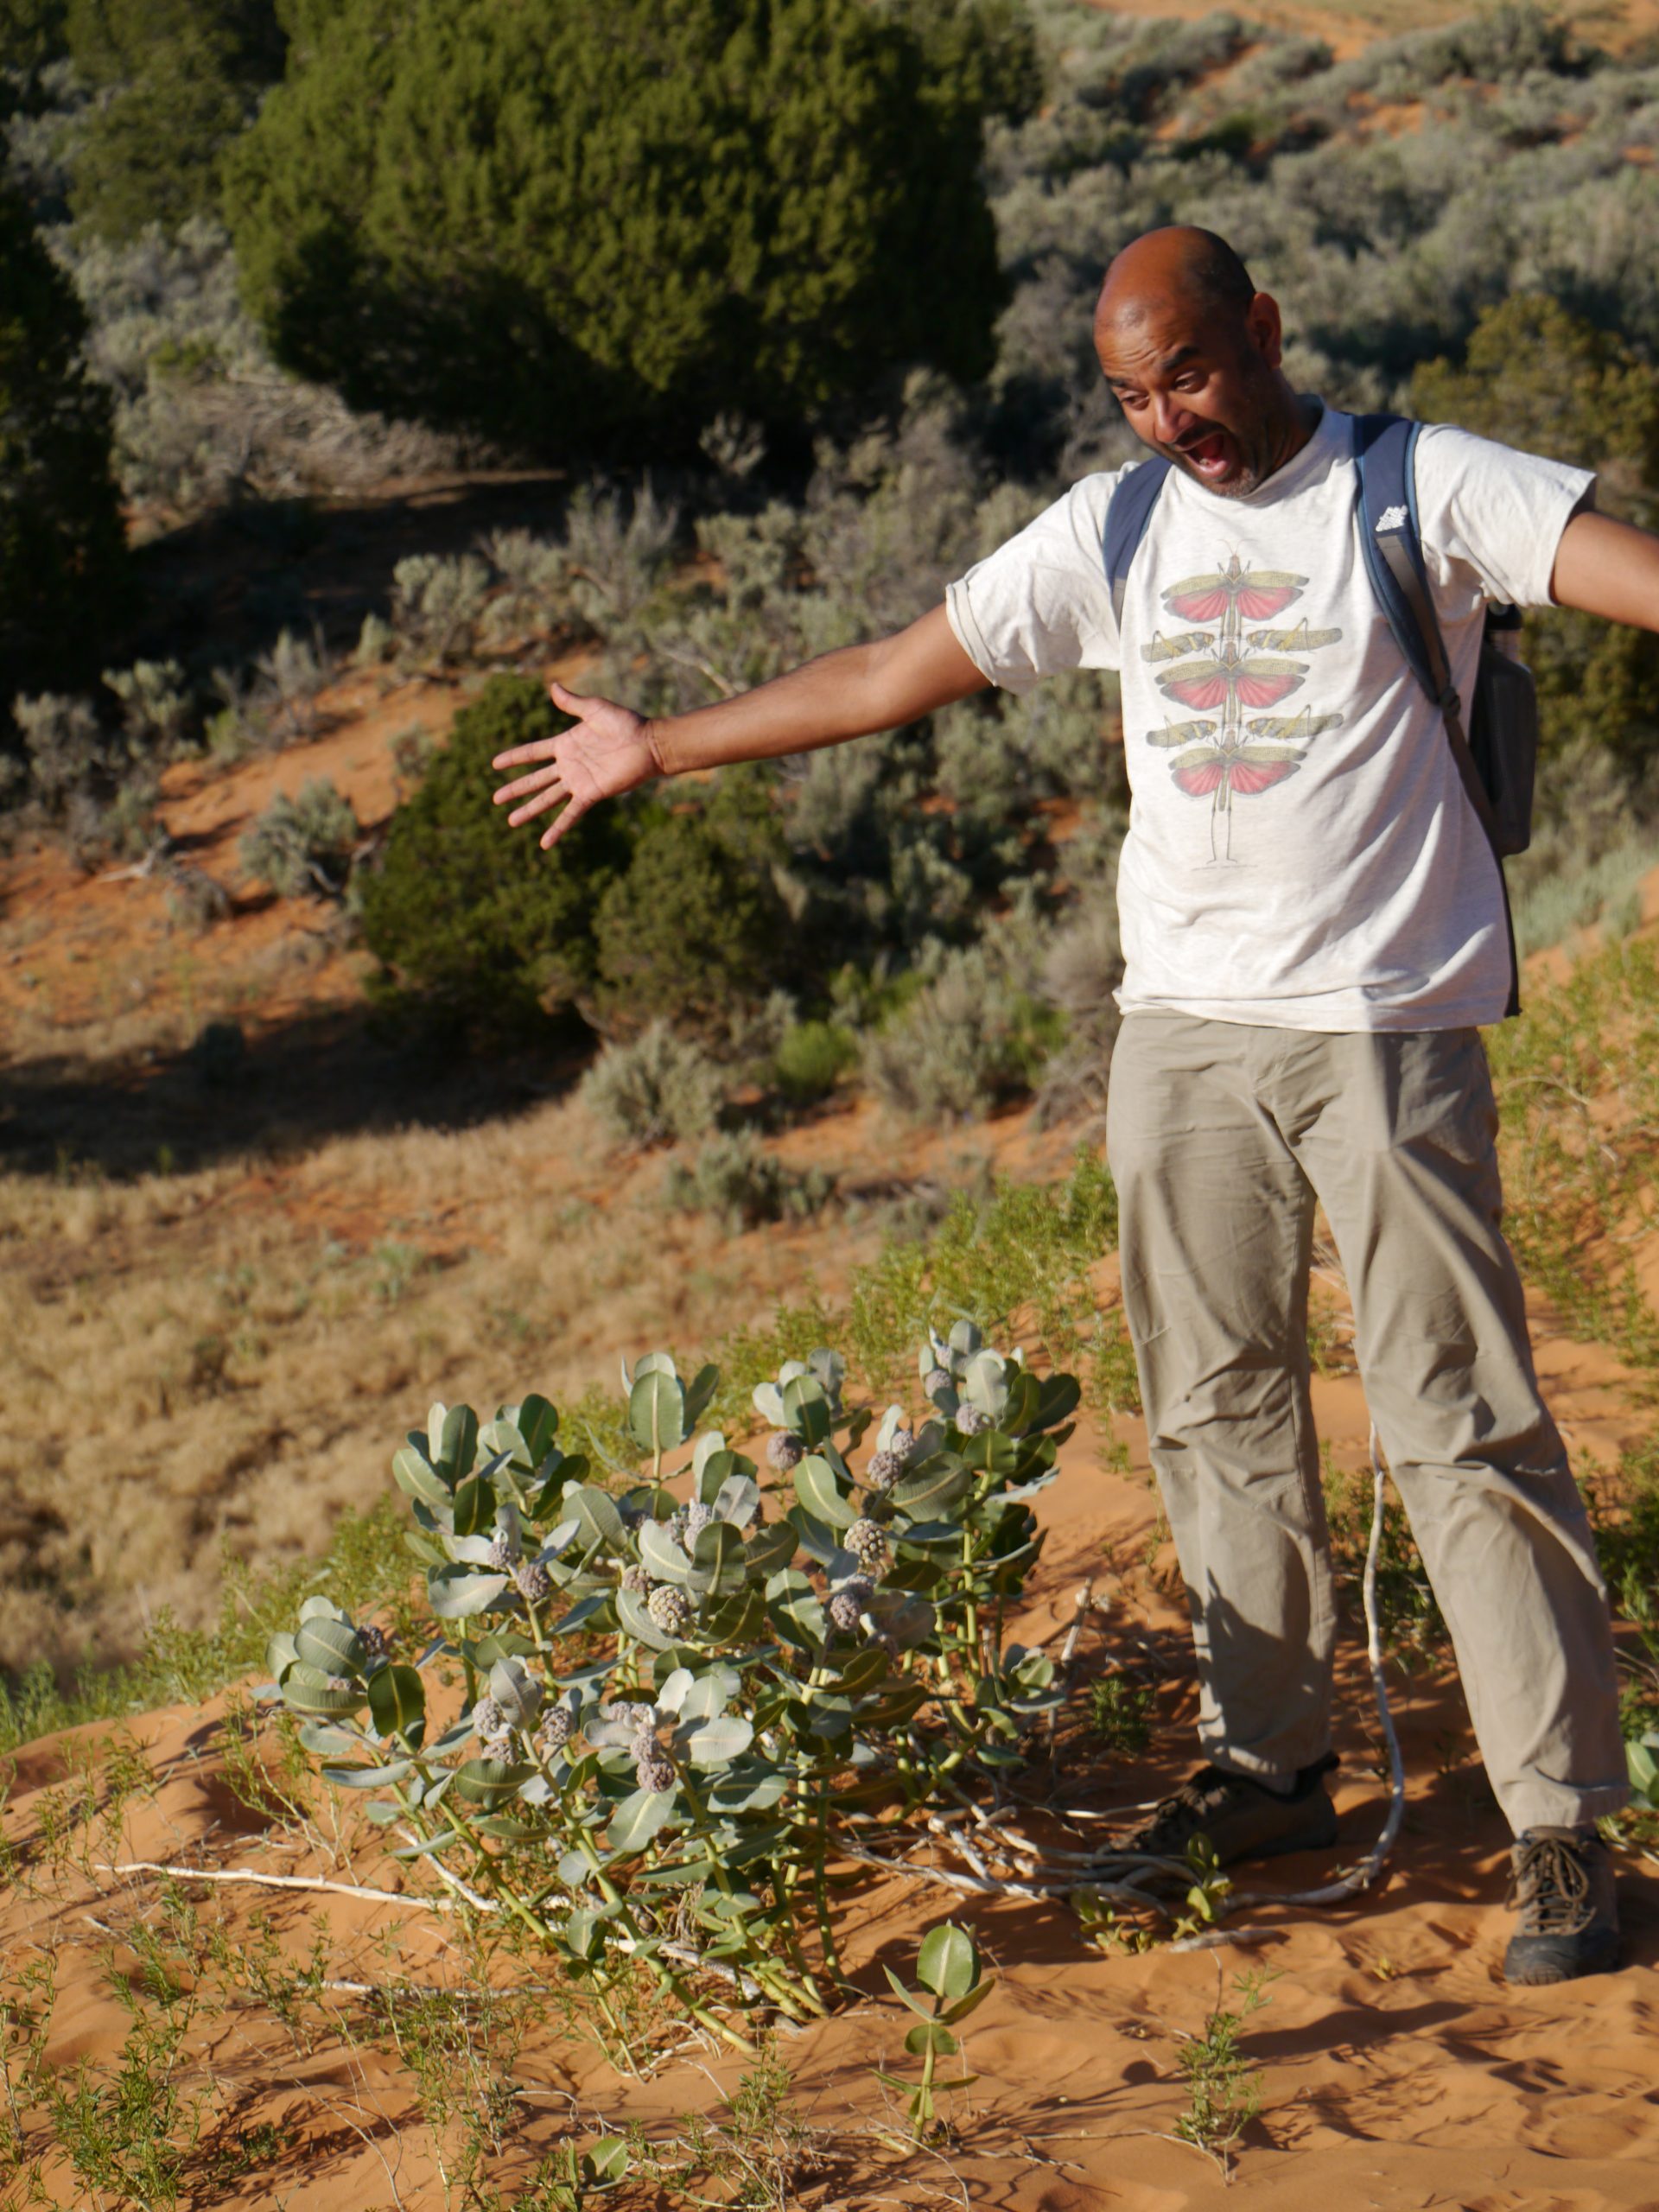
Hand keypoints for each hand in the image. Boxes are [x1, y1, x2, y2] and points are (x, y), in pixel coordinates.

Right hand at [491, 680, 660, 848]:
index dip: (514, 757)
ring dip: (529, 810)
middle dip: (516, 790)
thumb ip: (572, 703)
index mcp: (566, 744)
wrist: (648, 743)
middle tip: (495, 799)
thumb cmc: (625, 723)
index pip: (533, 753)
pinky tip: (544, 843)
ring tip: (510, 821)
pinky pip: (570, 814)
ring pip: (547, 799)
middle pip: (535, 780)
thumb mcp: (594, 709)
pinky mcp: (591, 794)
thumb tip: (552, 686)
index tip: (494, 764)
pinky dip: (557, 828)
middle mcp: (569, 765)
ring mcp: (578, 782)